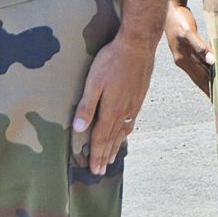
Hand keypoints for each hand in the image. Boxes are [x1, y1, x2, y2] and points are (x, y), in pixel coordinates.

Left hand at [72, 36, 155, 175]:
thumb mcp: (94, 82)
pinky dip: (126, 133)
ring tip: (112, 159)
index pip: (101, 139)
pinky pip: (131, 122)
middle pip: (112, 140)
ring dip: (116, 147)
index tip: (94, 170)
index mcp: (111, 110)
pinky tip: (125, 134)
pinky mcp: (139, 97)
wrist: (138, 45)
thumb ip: (86, 106)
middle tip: (101, 171)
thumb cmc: (112, 61)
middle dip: (105, 156)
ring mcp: (133, 105)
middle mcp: (124, 112)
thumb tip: (78, 129)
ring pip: (123, 132)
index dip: (96, 155)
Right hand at [164, 0, 214, 97]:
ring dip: (210, 79)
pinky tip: (216, 70)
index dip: (209, 89)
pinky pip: (201, 62)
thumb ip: (200, 46)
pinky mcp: (189, 49)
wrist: (170, 8)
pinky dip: (209, 68)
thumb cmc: (179, 20)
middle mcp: (183, 61)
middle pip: (200, 78)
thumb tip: (212, 60)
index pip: (199, 79)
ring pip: (201, 71)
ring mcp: (186, 55)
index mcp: (182, 60)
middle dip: (210, 89)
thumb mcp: (188, 32)